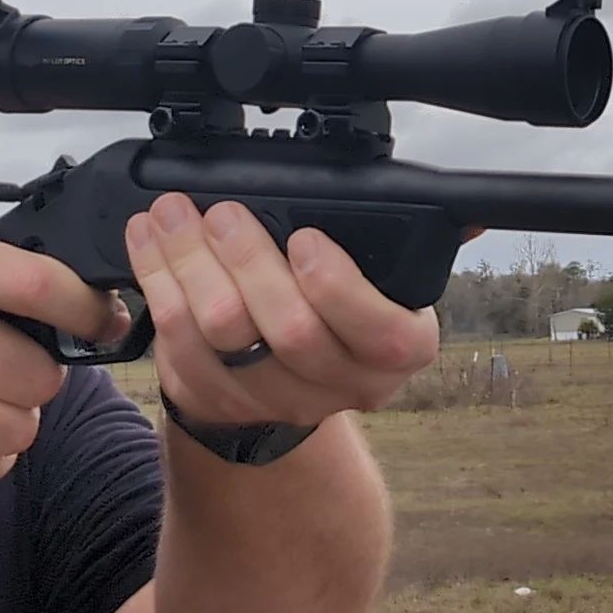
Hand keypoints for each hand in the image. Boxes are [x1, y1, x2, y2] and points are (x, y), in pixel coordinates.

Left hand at [125, 194, 455, 427]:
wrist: (283, 384)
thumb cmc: (337, 313)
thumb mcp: (385, 286)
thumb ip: (409, 248)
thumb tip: (464, 215)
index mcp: (394, 350)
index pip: (379, 333)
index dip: (339, 287)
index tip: (306, 239)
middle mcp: (338, 386)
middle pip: (289, 331)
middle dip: (249, 261)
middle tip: (224, 214)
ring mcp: (272, 398)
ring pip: (223, 335)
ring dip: (189, 265)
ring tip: (173, 214)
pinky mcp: (213, 399)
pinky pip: (176, 344)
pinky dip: (157, 283)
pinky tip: (148, 242)